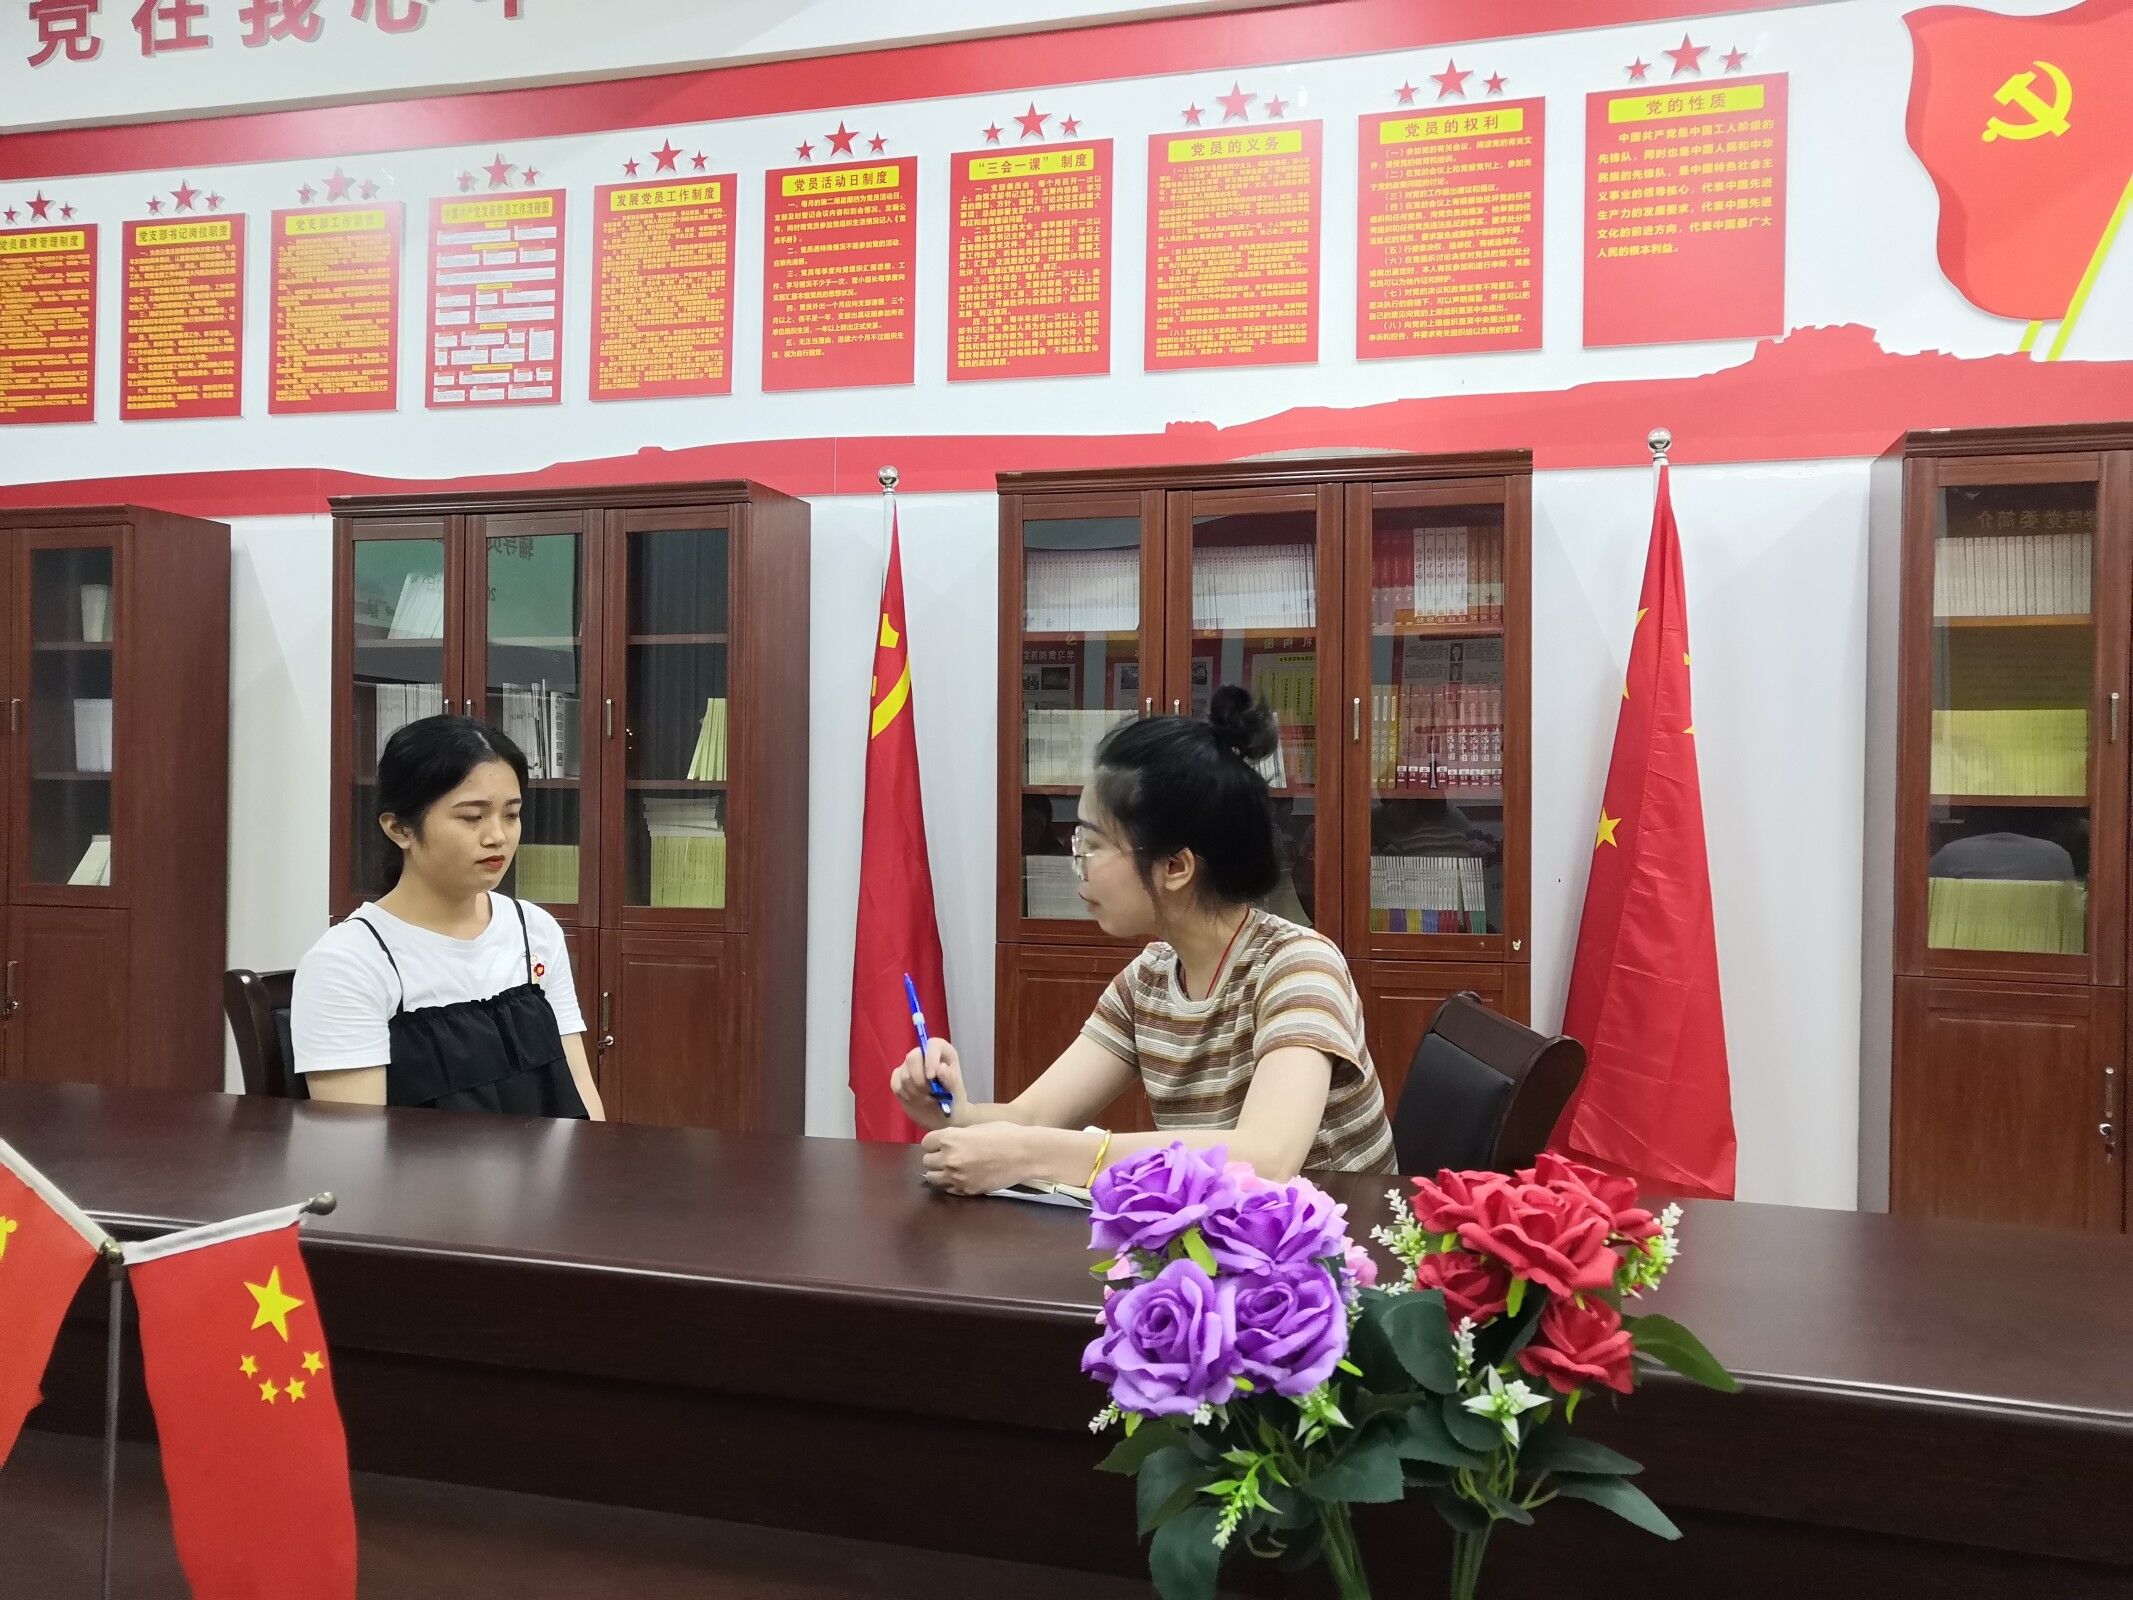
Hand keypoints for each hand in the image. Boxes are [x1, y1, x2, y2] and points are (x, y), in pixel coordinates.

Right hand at [890, 1038, 966, 1132]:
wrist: (943, 1116)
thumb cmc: (953, 1100)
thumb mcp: (957, 1092)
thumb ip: (951, 1079)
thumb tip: (941, 1067)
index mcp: (943, 1053)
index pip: (933, 1044)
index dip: (930, 1059)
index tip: (932, 1078)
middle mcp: (924, 1055)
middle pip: (912, 1057)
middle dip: (919, 1079)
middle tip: (930, 1093)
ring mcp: (909, 1066)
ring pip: (904, 1074)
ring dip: (915, 1091)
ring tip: (927, 1098)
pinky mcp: (898, 1078)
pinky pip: (896, 1084)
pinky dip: (906, 1095)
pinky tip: (916, 1100)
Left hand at [920, 1123, 1038, 1195]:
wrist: (1025, 1154)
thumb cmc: (1005, 1134)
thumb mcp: (976, 1128)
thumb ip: (958, 1136)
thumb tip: (948, 1142)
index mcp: (950, 1138)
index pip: (926, 1143)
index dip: (934, 1143)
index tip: (941, 1144)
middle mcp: (949, 1158)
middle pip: (927, 1161)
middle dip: (935, 1158)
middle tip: (948, 1157)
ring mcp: (957, 1176)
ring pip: (933, 1178)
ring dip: (940, 1173)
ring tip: (952, 1170)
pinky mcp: (967, 1190)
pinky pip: (949, 1189)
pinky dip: (952, 1184)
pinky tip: (962, 1178)